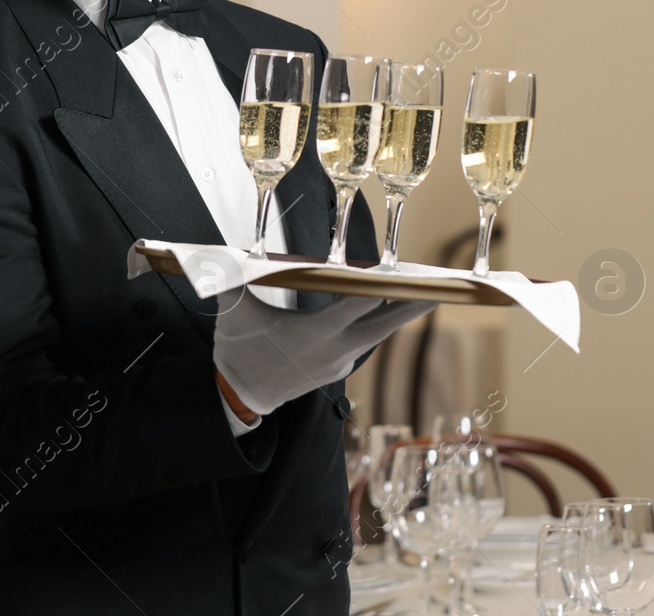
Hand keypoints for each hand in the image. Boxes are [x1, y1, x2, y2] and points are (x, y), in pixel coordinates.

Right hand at [212, 291, 434, 416]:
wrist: (240, 398)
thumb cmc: (239, 353)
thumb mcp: (235, 315)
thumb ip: (229, 281)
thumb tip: (214, 255)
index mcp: (314, 334)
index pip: (356, 305)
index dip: (381, 288)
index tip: (403, 274)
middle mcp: (334, 350)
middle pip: (383, 326)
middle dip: (411, 307)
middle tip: (439, 290)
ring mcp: (338, 363)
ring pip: (376, 335)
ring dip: (396, 315)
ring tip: (421, 294)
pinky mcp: (337, 369)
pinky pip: (362, 342)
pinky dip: (374, 324)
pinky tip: (383, 309)